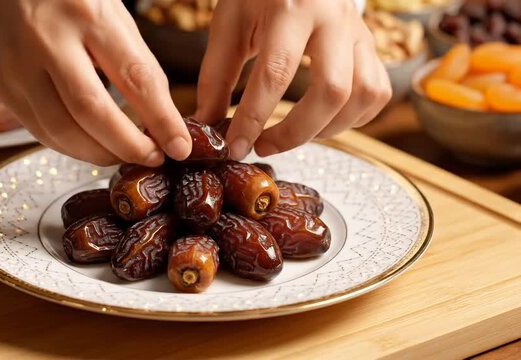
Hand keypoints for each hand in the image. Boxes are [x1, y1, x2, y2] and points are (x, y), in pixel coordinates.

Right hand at [0, 0, 191, 165]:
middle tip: (153, 158)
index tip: (180, 147)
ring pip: (61, 131)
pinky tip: (91, 146)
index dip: (162, 120)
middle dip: (129, 146)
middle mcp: (48, 40)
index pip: (135, 78)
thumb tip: (159, 114)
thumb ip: (133, 59)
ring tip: (125, 155)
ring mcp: (17, 65)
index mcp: (88, 15)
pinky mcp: (1, 85)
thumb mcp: (109, 9)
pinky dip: (71, 147)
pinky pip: (39, 130)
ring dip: (99, 154)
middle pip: (92, 112)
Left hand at [195, 0, 391, 159]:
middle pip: (332, 91)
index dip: (254, 119)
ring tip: (292, 135)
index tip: (235, 146)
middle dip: (296, 132)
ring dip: (327, 129)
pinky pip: (376, 93)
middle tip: (264, 146)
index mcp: (292, 8)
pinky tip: (321, 121)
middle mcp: (333, 19)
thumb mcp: (230, 24)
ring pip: (363, 95)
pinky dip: (352, 119)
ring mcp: (358, 32)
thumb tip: (208, 125)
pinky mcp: (371, 45)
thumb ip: (217, 75)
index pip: (276, 74)